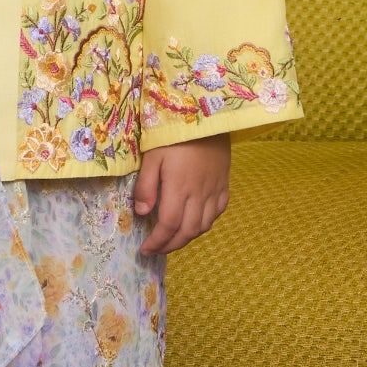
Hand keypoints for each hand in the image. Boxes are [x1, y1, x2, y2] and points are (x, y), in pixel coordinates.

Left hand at [133, 133, 230, 255]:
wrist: (208, 117)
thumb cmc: (174, 133)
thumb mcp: (153, 156)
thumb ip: (146, 186)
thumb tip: (142, 213)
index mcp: (179, 188)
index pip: (169, 225)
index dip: (157, 241)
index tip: (145, 249)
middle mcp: (200, 194)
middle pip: (188, 232)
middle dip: (171, 246)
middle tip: (157, 250)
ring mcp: (215, 190)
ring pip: (204, 226)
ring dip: (187, 238)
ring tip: (172, 239)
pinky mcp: (224, 184)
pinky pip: (218, 212)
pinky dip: (205, 223)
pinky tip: (194, 222)